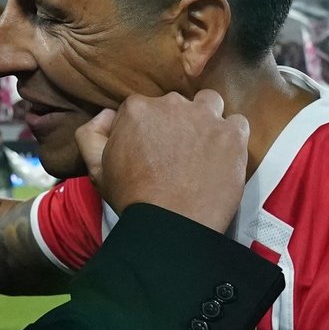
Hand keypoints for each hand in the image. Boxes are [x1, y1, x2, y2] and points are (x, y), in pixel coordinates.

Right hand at [78, 90, 250, 232]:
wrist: (170, 225)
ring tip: (205, 149)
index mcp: (137, 109)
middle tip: (178, 155)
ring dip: (207, 121)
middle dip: (178, 124)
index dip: (149, 129)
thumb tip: (106, 114)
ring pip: (209, 105)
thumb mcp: (96, 169)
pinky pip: (237, 123)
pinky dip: (232, 137)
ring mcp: (205, 117)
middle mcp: (172, 104)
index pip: (144, 107)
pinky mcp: (232, 134)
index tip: (153, 150)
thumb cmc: (133, 199)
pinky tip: (224, 156)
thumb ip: (91, 134)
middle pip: (177, 106)